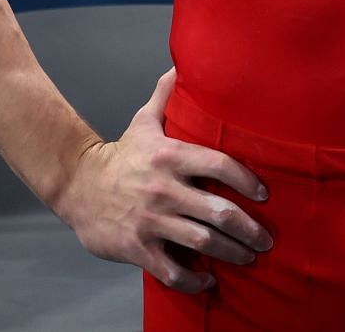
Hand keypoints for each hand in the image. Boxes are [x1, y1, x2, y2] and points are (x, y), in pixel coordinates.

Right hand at [57, 69, 272, 293]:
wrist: (77, 186)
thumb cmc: (121, 156)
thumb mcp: (144, 122)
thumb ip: (167, 96)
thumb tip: (182, 64)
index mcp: (170, 156)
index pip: (220, 165)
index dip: (247, 181)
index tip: (264, 194)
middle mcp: (163, 189)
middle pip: (218, 212)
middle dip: (248, 229)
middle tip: (266, 239)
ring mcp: (151, 221)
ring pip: (202, 242)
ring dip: (231, 253)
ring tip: (248, 256)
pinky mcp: (138, 248)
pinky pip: (173, 270)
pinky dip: (194, 279)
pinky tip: (209, 279)